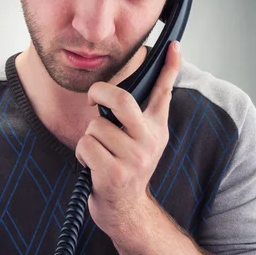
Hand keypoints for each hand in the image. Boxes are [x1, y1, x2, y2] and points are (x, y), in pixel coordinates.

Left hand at [75, 41, 180, 238]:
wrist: (126, 210)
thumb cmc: (127, 168)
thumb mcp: (143, 141)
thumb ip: (142, 115)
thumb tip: (136, 86)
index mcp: (157, 128)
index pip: (164, 92)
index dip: (170, 67)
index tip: (174, 44)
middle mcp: (150, 141)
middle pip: (121, 100)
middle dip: (99, 93)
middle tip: (92, 99)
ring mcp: (133, 158)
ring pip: (95, 126)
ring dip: (88, 138)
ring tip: (100, 153)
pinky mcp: (114, 174)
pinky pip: (85, 146)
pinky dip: (82, 154)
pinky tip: (93, 166)